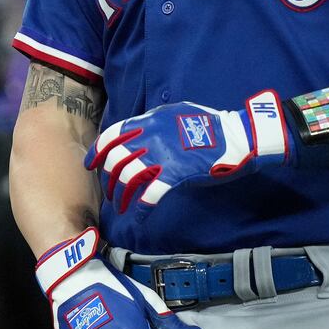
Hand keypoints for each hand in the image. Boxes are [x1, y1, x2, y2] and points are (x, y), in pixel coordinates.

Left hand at [85, 91, 288, 216]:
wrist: (237, 135)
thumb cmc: (210, 124)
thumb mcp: (175, 113)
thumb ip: (154, 122)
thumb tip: (139, 131)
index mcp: (149, 122)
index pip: (112, 136)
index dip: (98, 152)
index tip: (92, 165)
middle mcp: (150, 138)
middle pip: (117, 160)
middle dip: (110, 179)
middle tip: (111, 192)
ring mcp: (162, 156)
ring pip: (129, 178)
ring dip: (122, 195)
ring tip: (121, 206)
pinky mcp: (175, 175)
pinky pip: (150, 195)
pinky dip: (141, 208)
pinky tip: (139, 216)